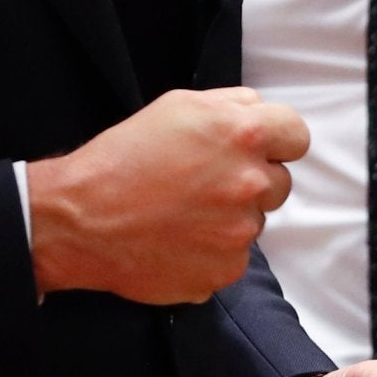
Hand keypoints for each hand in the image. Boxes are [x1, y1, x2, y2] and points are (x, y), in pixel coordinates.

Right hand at [25, 87, 304, 304]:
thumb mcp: (178, 106)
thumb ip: (232, 105)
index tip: (260, 151)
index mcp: (243, 134)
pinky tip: (176, 240)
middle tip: (205, 185)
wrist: (79, 219)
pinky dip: (211, 252)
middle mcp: (250, 182)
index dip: (277, 142)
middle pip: (279, 182)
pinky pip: (232, 257)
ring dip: (229, 218)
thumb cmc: (122, 158)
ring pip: (254, 222)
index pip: (297, 136)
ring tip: (181, 213)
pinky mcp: (225, 270)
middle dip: (251, 181)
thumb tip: (261, 114)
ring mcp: (240, 232)